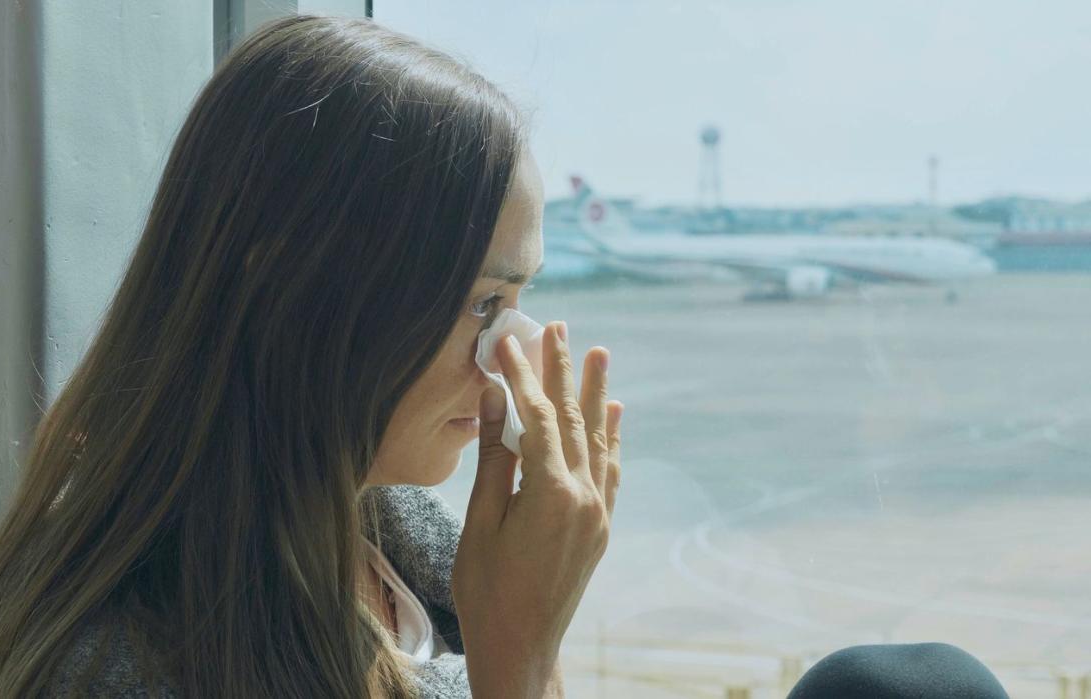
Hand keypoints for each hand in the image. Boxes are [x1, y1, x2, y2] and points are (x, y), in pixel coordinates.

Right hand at [453, 320, 623, 697]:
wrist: (522, 646)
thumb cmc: (488, 589)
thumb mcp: (481, 522)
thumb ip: (494, 458)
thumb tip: (495, 399)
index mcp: (551, 492)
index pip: (535, 415)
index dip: (522, 373)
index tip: (508, 339)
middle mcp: (584, 496)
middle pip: (572, 418)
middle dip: (563, 369)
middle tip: (560, 326)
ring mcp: (598, 512)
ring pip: (597, 438)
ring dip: (594, 393)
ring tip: (598, 352)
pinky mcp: (600, 527)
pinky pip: (610, 470)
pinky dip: (611, 437)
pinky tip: (614, 414)